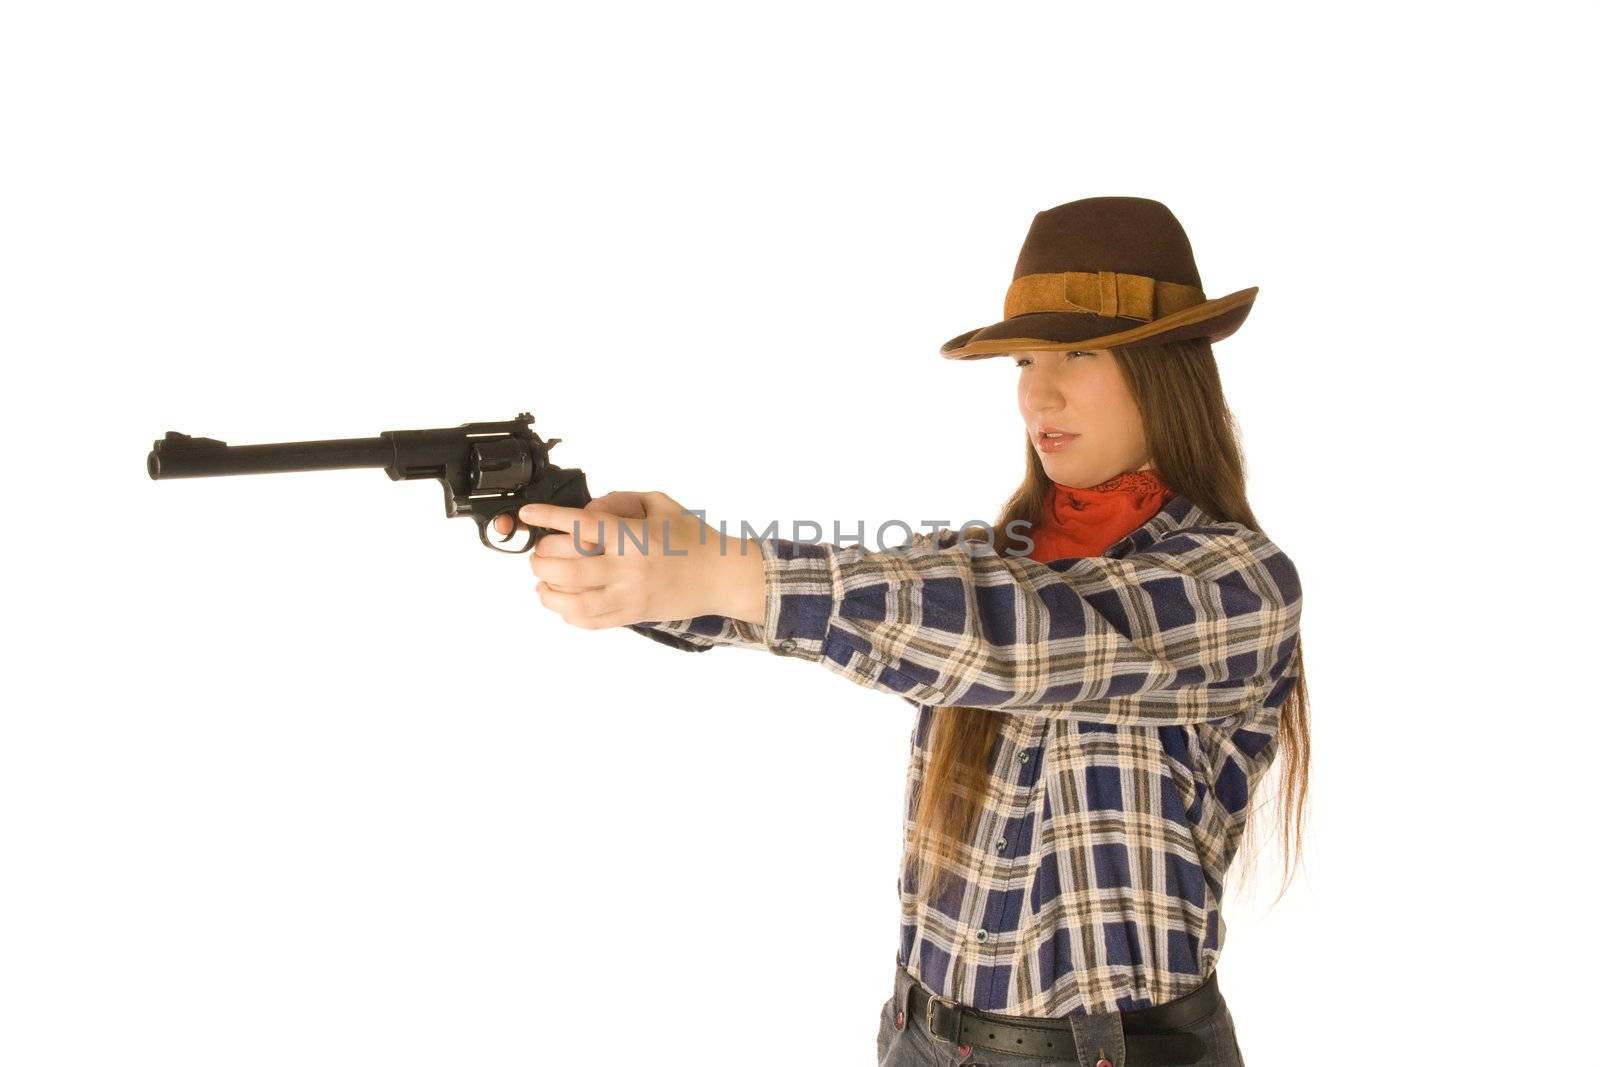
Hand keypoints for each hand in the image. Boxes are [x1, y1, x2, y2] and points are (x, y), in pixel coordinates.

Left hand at [491, 490, 764, 629]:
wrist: (722, 576)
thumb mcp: (660, 505)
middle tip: (538, 552)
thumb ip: (620, 501)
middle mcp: (628, 569)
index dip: (549, 518)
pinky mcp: (632, 616)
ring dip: (548, 591)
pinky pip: (590, 621)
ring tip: (543, 581)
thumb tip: (587, 509)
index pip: (581, 525)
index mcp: (635, 537)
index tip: (529, 514)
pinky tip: (563, 602)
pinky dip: (568, 614)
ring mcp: (629, 596)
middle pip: (568, 567)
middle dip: (542, 559)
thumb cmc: (694, 539)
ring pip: (573, 602)